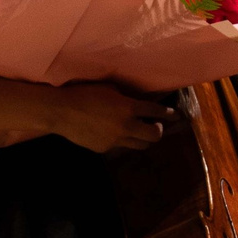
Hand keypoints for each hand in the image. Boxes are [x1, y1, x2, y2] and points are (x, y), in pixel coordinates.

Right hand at [46, 83, 173, 153]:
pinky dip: (122, 140)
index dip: (168, 113)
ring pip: (140, 145)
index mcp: (129, 107)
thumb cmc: (84, 93)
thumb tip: (136, 101)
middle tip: (155, 125)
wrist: (62, 112)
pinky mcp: (105, 148)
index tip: (175, 115)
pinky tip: (112, 132)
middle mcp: (126, 125)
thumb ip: (125, 97)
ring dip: (143, 138)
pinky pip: (120, 145)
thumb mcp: (109, 89)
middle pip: (154, 135)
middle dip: (158, 130)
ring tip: (138, 131)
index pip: (156, 112)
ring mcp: (116, 140)